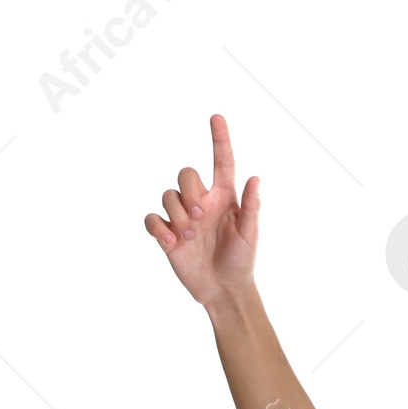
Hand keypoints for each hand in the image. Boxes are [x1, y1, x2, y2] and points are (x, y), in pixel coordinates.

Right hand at [143, 113, 258, 307]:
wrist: (223, 290)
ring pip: (168, 196)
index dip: (219, 139)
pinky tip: (170, 242)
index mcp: (224, 198)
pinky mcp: (167, 234)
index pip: (221, 162)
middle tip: (199, 218)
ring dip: (177, 215)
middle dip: (189, 191)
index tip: (217, 117)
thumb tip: (255, 179)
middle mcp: (202, 202)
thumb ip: (251, 208)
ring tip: (189, 238)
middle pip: (185, 174)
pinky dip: (158, 227)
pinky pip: (152, 218)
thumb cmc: (241, 262)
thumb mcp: (249, 236)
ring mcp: (183, 217)